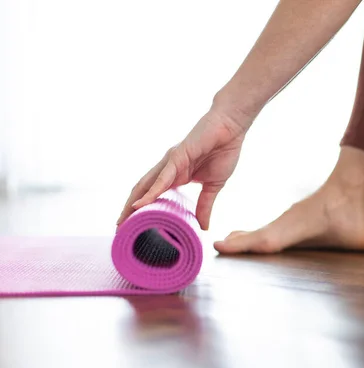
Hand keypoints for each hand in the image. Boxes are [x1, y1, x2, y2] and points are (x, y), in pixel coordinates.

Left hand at [117, 109, 250, 229]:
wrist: (231, 128)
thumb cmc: (223, 151)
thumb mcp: (213, 186)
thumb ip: (205, 205)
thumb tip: (204, 227)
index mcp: (176, 176)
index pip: (153, 195)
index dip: (142, 210)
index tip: (133, 226)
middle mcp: (168, 169)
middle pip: (143, 191)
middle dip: (129, 210)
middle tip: (119, 228)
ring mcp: (170, 162)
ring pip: (146, 185)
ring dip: (132, 203)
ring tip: (122, 220)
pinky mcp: (177, 157)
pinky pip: (161, 178)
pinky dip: (150, 192)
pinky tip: (139, 204)